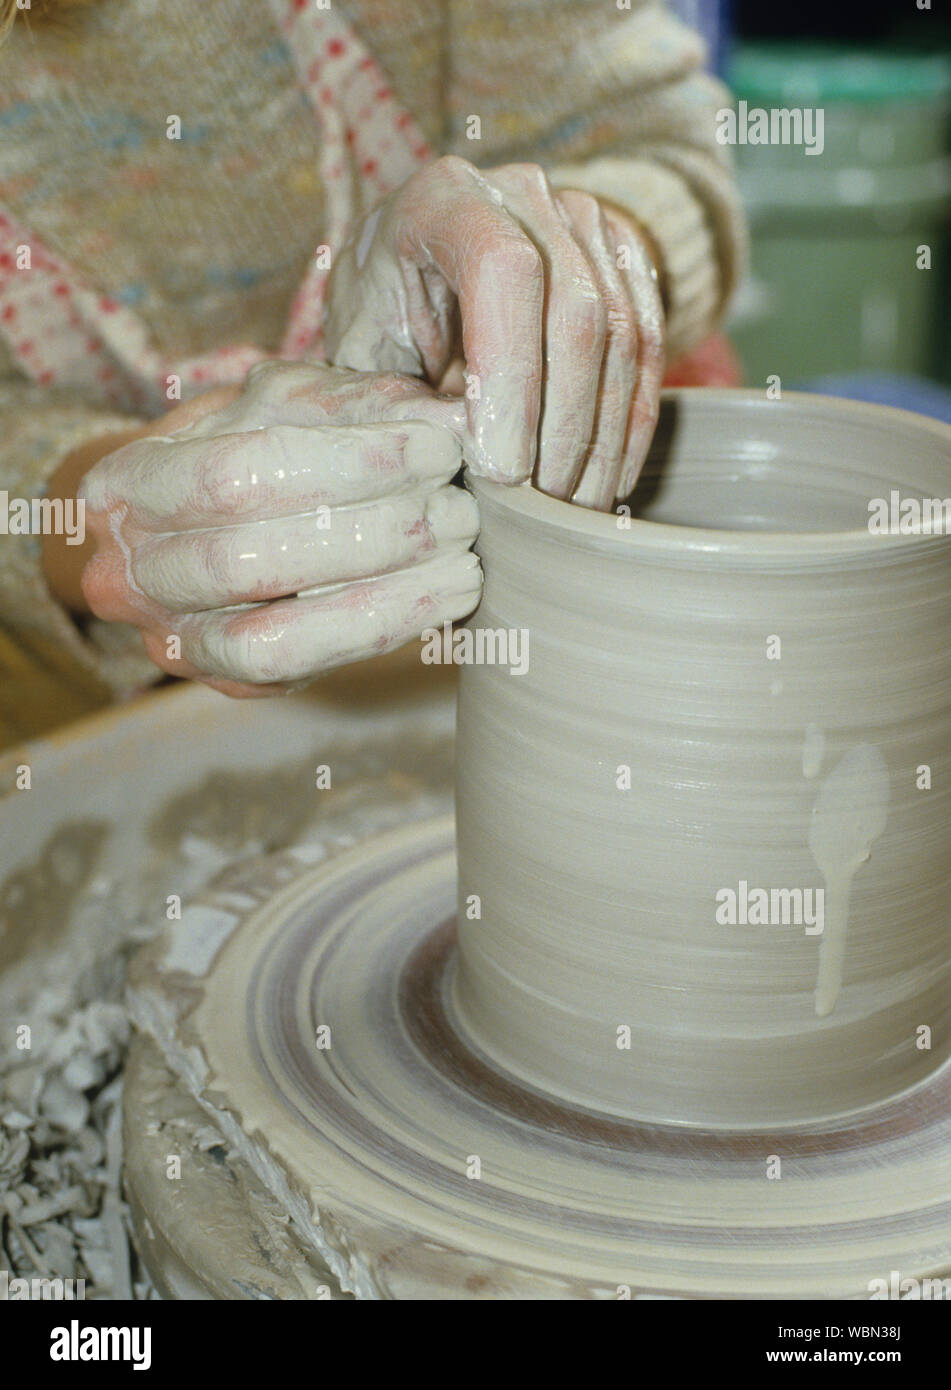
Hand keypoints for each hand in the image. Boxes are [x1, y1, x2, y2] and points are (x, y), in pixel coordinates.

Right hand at [78, 362, 480, 694]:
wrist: (209, 526)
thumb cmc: (253, 447)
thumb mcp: (286, 404)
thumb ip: (355, 403)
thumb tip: (449, 418)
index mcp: (126, 485)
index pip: (237, 472)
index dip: (346, 463)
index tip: (436, 446)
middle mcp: (130, 575)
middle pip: (251, 561)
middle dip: (372, 533)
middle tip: (459, 509)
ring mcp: (175, 642)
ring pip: (272, 636)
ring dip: (383, 596)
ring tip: (464, 557)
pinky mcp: (230, 684)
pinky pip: (303, 670)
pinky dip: (382, 631)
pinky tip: (447, 598)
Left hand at [324, 157, 664, 509]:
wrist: (416, 272)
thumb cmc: (380, 321)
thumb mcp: (363, 358)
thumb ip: (407, 397)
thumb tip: (477, 455)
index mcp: (445, 199)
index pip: (504, 272)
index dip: (511, 378)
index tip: (502, 470)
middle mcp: (526, 194)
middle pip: (577, 312)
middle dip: (563, 429)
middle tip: (540, 507)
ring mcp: (585, 220)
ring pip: (622, 337)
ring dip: (602, 440)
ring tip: (571, 509)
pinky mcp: (624, 258)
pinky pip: (647, 348)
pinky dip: (630, 426)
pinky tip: (606, 483)